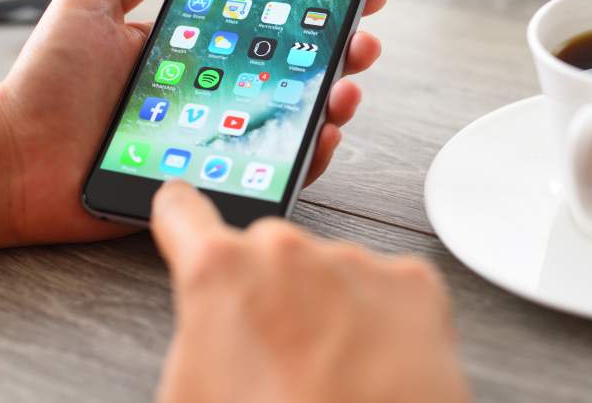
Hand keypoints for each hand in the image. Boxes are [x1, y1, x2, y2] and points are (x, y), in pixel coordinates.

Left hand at [0, 0, 386, 243]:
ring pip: (294, 117)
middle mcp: (214, 91)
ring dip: (335, 96)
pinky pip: (273, 166)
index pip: (265, 23)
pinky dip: (309, 150)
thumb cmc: (45, 81)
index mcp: (192, 50)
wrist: (13, 157)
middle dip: (340, 48)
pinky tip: (325, 130)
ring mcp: (218, 135)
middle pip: (293, 68)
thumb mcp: (88, 2)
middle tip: (363, 34)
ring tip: (349, 80)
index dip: (311, 5)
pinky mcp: (214, 178)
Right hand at [150, 180, 469, 402]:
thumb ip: (194, 334)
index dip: (179, 216)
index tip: (181, 208)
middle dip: (269, 291)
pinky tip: (372, 369)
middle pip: (267, 252)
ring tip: (332, 376)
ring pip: (328, 273)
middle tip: (278, 357)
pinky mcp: (412, 282)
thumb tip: (207, 324)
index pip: (182, 211)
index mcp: (221, 274)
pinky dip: (381, 322)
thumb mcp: (190, 394)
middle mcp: (287, 252)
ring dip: (327, 310)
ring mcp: (354, 262)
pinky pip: (385, 289)